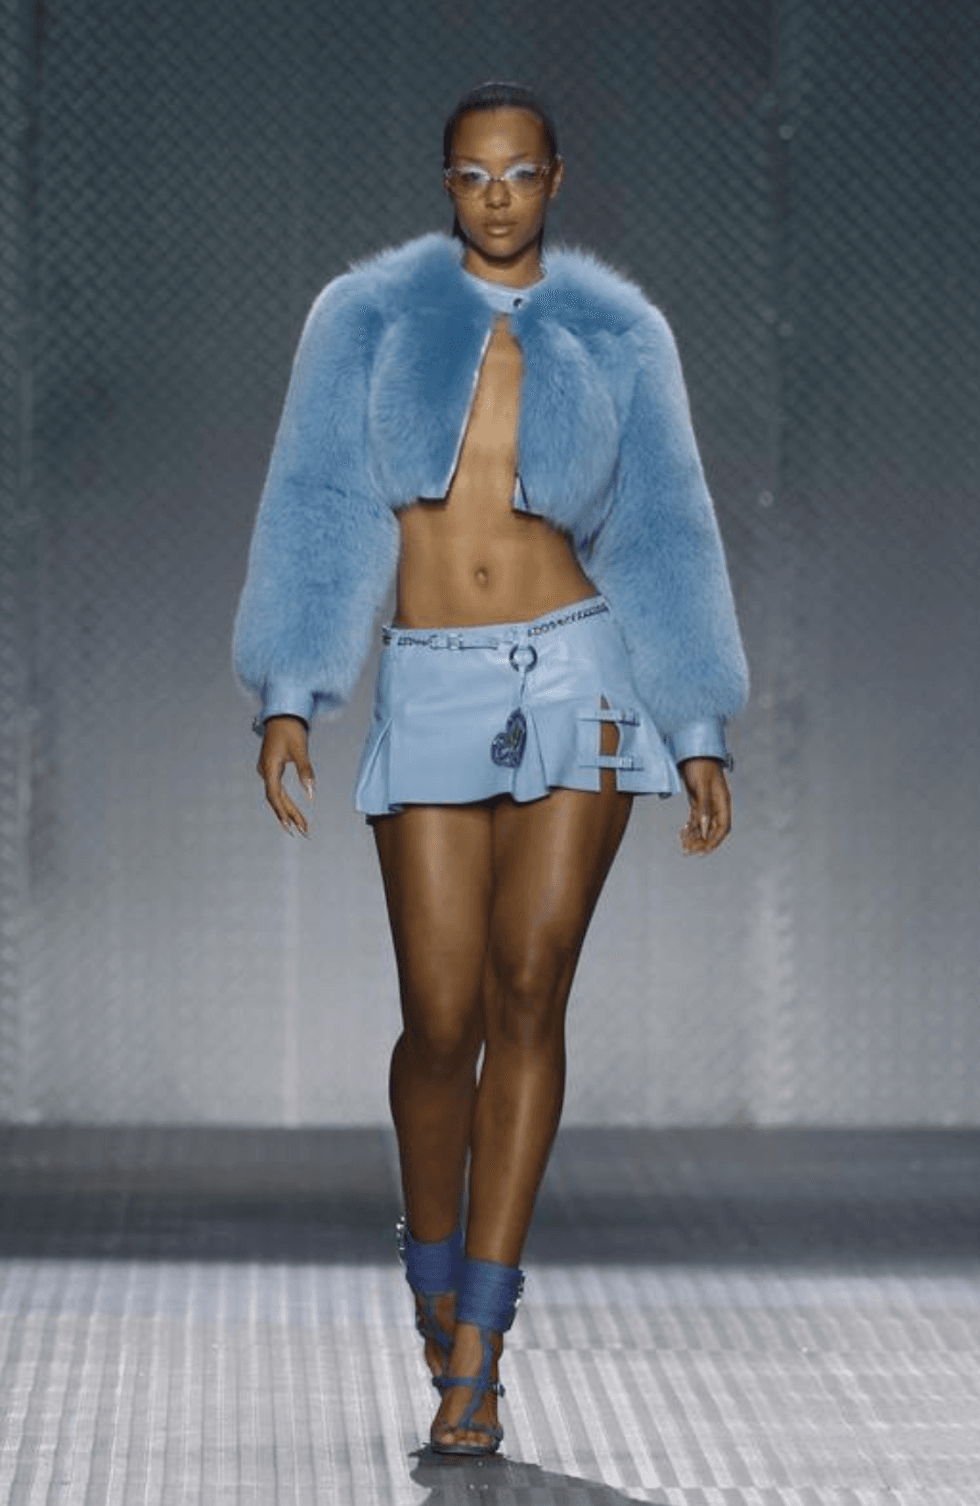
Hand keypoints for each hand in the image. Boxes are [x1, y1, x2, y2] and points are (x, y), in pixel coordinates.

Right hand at [257, 716, 315, 834]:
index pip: (275, 796)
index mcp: (270, 768)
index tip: (293, 826)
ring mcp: (266, 770)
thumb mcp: (300, 750)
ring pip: (276, 795)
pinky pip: (276, 789)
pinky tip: (291, 810)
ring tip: (299, 826)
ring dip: (287, 810)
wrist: (282, 714)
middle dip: (290, 816)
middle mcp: (265, 771)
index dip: (284, 812)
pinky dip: (284, 800)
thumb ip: (306, 771)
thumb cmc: (291, 730)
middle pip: (277, 799)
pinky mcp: (270, 767)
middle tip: (303, 831)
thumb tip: (311, 794)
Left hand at [678, 757, 731, 854]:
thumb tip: (704, 830)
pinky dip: (690, 827)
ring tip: (682, 844)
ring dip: (695, 837)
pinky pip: (696, 818)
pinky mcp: (697, 799)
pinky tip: (682, 832)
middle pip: (713, 830)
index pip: (723, 828)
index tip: (701, 851)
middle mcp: (717, 804)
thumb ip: (703, 808)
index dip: (714, 842)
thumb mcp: (700, 786)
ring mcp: (707, 802)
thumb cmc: (699, 764)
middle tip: (687, 850)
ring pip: (704, 826)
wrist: (691, 747)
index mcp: (723, 801)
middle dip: (702, 843)